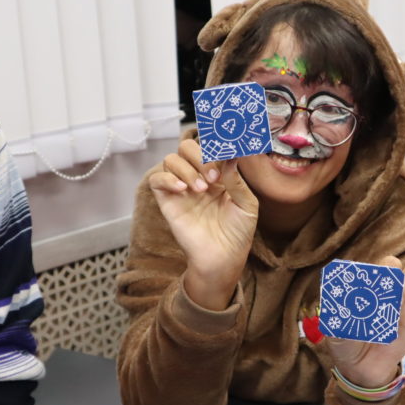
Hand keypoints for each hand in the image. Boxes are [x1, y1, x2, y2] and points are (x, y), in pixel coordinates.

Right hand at [149, 140, 258, 310]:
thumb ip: (237, 179)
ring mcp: (181, 189)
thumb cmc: (237, 233)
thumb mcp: (247, 204)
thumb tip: (231, 154)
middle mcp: (198, 177)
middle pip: (187, 147)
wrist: (223, 258)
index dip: (216, 145)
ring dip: (186, 169)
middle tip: (212, 178)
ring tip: (201, 190)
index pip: (210, 147)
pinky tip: (184, 190)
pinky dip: (168, 179)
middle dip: (199, 156)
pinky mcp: (168, 202)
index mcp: (218, 174)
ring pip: (171, 159)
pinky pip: (157, 179)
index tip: (227, 152)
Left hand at [326, 257, 404, 388]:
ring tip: (402, 294)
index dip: (363, 271)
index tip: (360, 285)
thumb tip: (338, 308)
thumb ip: (337, 322)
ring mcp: (399, 298)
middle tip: (385, 287)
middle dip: (390, 268)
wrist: (365, 369)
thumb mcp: (336, 335)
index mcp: (359, 289)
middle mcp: (380, 289)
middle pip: (390, 263)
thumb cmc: (346, 346)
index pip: (363, 267)